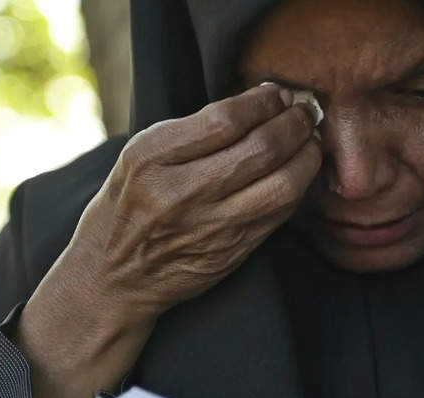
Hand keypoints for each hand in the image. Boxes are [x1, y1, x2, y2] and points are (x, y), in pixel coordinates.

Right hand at [17, 83, 321, 397]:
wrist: (113, 277)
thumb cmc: (127, 207)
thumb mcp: (139, 158)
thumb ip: (190, 132)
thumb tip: (256, 104)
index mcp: (151, 159)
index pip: (224, 119)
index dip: (263, 102)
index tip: (277, 93)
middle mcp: (180, 193)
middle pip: (261, 149)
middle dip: (294, 124)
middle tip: (305, 112)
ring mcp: (210, 227)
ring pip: (282, 185)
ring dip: (307, 157)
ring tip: (310, 141)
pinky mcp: (232, 252)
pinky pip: (280, 214)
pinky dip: (298, 188)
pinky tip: (300, 173)